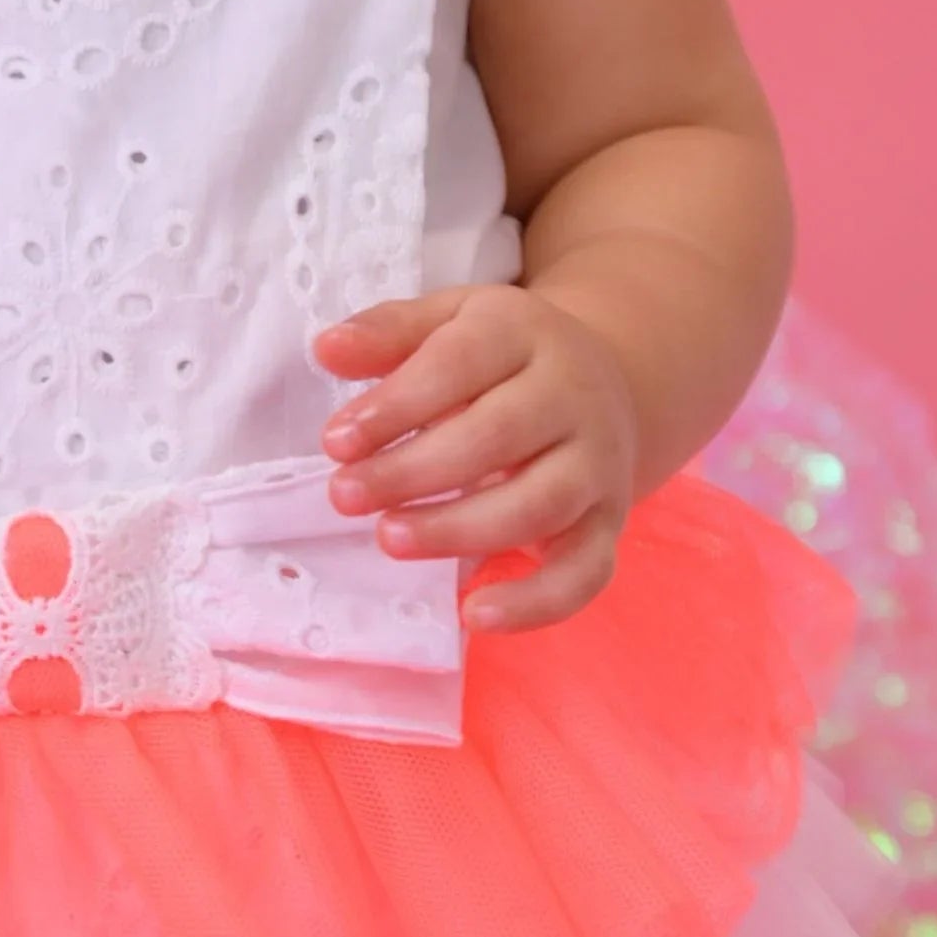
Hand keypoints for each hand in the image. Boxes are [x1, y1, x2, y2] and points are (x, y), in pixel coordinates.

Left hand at [313, 283, 640, 631]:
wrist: (607, 386)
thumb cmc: (502, 358)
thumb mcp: (450, 322)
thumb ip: (389, 333)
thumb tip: (327, 349)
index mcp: (524, 335)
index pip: (461, 363)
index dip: (396, 405)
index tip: (336, 442)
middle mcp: (572, 397)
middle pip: (498, 435)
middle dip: (414, 471)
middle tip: (344, 496)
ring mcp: (597, 464)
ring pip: (538, 504)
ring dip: (459, 529)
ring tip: (389, 539)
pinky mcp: (609, 524)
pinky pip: (585, 572)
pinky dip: (536, 602)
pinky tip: (474, 614)